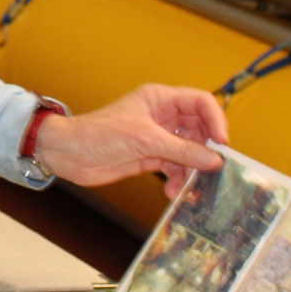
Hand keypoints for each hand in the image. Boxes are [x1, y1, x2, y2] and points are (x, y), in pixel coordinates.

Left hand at [34, 83, 227, 197]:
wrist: (68, 154)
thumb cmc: (99, 134)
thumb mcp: (145, 140)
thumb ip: (182, 151)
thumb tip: (215, 160)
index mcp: (160, 99)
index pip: (200, 103)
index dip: (215, 120)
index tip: (222, 143)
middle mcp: (162, 116)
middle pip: (199, 130)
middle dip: (206, 150)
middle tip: (212, 169)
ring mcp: (157, 137)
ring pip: (188, 151)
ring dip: (192, 169)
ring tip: (190, 186)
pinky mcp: (150, 157)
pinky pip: (175, 167)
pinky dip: (178, 179)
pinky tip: (172, 192)